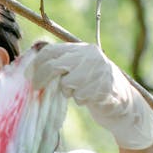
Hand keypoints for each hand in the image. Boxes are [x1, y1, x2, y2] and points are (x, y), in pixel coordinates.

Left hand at [30, 42, 152, 149]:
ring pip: (67, 83)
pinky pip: (79, 96)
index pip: (52, 51)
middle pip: (56, 65)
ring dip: (68, 92)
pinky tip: (90, 99)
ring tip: (77, 93)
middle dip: (42, 78)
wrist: (124, 103)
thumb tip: (31, 70)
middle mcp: (90, 56)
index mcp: (82, 49)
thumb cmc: (94, 88)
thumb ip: (60, 66)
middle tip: (36, 88)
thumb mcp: (78, 70)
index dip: (37, 64)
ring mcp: (99, 70)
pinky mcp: (104, 86)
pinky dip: (81, 100)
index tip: (28, 76)